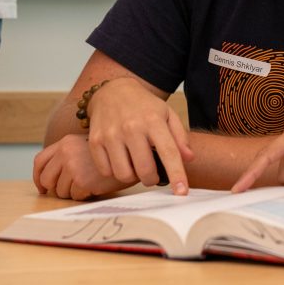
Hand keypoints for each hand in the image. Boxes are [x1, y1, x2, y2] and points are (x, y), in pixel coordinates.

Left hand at [33, 134, 132, 199]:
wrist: (133, 156)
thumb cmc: (111, 154)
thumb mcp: (86, 147)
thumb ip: (67, 156)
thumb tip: (48, 180)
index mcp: (65, 142)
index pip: (40, 161)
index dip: (39, 177)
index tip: (43, 187)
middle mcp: (66, 151)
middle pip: (47, 179)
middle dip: (56, 188)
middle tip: (71, 189)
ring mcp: (73, 165)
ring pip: (60, 191)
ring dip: (73, 193)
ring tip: (89, 184)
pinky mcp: (82, 180)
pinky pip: (74, 197)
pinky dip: (84, 195)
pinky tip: (96, 186)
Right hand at [85, 77, 193, 193]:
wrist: (113, 91)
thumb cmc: (144, 106)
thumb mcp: (167, 114)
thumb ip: (180, 137)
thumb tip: (188, 159)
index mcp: (153, 120)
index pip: (168, 152)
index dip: (177, 174)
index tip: (181, 193)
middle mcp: (131, 127)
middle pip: (144, 170)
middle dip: (152, 179)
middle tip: (152, 174)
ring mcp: (111, 134)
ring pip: (124, 174)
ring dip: (133, 176)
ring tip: (135, 165)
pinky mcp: (95, 141)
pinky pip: (106, 171)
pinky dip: (114, 171)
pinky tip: (120, 159)